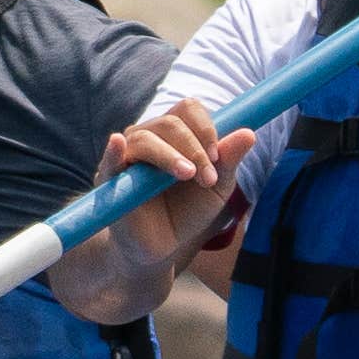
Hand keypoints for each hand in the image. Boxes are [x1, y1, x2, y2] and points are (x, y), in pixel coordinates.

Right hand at [91, 105, 251, 281]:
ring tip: (188, 175)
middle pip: (170, 122)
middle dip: (194, 147)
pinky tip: (117, 143)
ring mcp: (126, 156)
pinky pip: (110, 160)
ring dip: (171, 155)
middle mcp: (148, 137)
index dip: (205, 127)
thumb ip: (228, 160)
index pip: (188, 109)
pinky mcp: (109, 179)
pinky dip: (113, 151)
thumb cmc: (187, 212)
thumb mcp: (215, 188)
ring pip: (146, 138)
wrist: (161, 248)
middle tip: (207, 178)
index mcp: (174, 134)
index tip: (217, 156)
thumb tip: (249, 132)